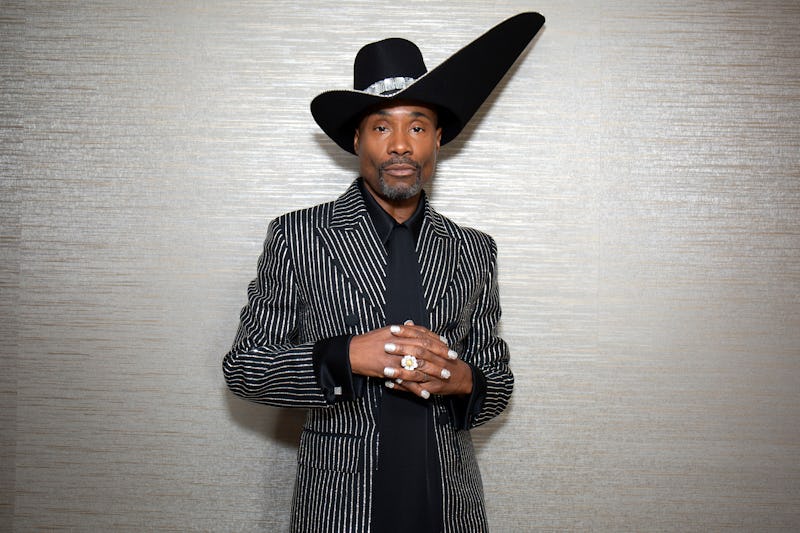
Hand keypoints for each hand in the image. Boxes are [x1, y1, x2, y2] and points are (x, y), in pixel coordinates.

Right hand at [349, 321, 472, 399]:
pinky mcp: (388, 371)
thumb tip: (411, 323)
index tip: (447, 344)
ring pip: (418, 365)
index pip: (422, 335)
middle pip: (424, 349)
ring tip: (445, 376)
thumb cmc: (367, 342)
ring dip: (433, 371)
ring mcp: (393, 358)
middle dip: (440, 354)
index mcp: (398, 333)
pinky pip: (405, 381)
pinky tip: (426, 394)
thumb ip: (400, 329)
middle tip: (452, 359)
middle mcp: (397, 344)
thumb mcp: (384, 331)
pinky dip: (416, 388)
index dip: (436, 340)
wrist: (351, 353)